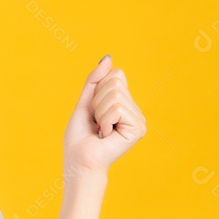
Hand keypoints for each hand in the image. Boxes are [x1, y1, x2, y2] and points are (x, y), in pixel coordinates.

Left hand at [62, 55, 145, 176]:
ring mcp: (138, 119)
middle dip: (97, 101)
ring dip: (99, 113)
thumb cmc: (80, 137)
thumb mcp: (85, 103)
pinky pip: (116, 108)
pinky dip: (104, 120)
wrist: (80, 160)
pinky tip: (106, 134)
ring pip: (115, 94)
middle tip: (96, 122)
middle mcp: (134, 110)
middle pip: (115, 83)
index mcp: (123, 103)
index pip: (116, 74)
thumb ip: (95, 80)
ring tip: (100, 129)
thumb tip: (108, 58)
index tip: (93, 110)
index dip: (97, 90)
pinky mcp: (138, 128)